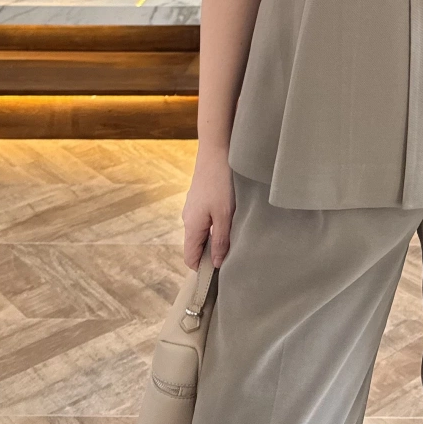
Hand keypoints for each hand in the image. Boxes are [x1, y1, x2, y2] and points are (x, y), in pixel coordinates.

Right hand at [181, 147, 234, 269]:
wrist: (216, 150)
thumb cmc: (221, 182)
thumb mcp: (225, 214)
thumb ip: (220, 240)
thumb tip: (216, 263)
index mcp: (191, 226)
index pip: (190, 258)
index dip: (202, 269)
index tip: (220, 273)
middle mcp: (188, 219)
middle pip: (196, 246)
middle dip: (211, 254)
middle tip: (232, 254)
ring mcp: (193, 207)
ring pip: (202, 232)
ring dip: (215, 238)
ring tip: (234, 236)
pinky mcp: (199, 198)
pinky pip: (205, 219)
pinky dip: (215, 225)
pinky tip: (230, 218)